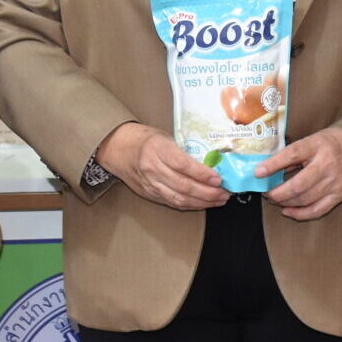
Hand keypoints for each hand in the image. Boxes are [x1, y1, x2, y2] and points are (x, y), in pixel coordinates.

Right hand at [95, 122, 226, 209]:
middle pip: (183, 185)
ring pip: (179, 198)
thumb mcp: (165, 136)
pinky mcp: (149, 194)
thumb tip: (212, 160)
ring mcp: (150, 183)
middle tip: (225, 192)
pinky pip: (173, 202)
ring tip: (219, 200)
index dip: (202, 174)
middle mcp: (153, 168)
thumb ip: (185, 150)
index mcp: (157, 148)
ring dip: (202, 202)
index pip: (183, 165)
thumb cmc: (144, 139)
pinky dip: (191, 205)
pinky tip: (204, 203)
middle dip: (208, 192)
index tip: (218, 178)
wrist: (117, 148)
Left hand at [260, 127, 341, 220]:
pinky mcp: (339, 195)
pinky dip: (299, 214)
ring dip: (285, 203)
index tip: (257, 172)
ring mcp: (334, 183)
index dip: (273, 165)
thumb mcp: (314, 139)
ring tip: (275, 199)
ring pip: (304, 200)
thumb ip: (294, 153)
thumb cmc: (334, 143)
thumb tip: (269, 166)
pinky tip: (288, 211)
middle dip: (277, 193)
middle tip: (265, 192)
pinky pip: (316, 210)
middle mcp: (327, 165)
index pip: (292, 155)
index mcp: (318, 146)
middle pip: (297, 185)